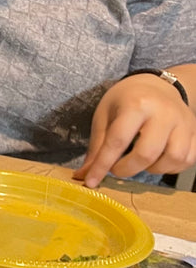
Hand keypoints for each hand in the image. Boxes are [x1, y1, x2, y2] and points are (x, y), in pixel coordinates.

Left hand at [77, 75, 195, 187]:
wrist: (158, 85)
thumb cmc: (127, 100)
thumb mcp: (105, 115)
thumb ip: (97, 146)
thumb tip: (83, 175)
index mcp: (137, 105)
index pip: (118, 141)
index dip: (102, 165)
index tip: (91, 181)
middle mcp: (164, 113)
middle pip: (147, 153)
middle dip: (126, 169)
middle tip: (117, 168)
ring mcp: (184, 123)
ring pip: (173, 158)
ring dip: (152, 169)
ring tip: (139, 162)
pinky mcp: (195, 132)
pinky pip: (188, 159)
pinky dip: (172, 168)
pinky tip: (157, 162)